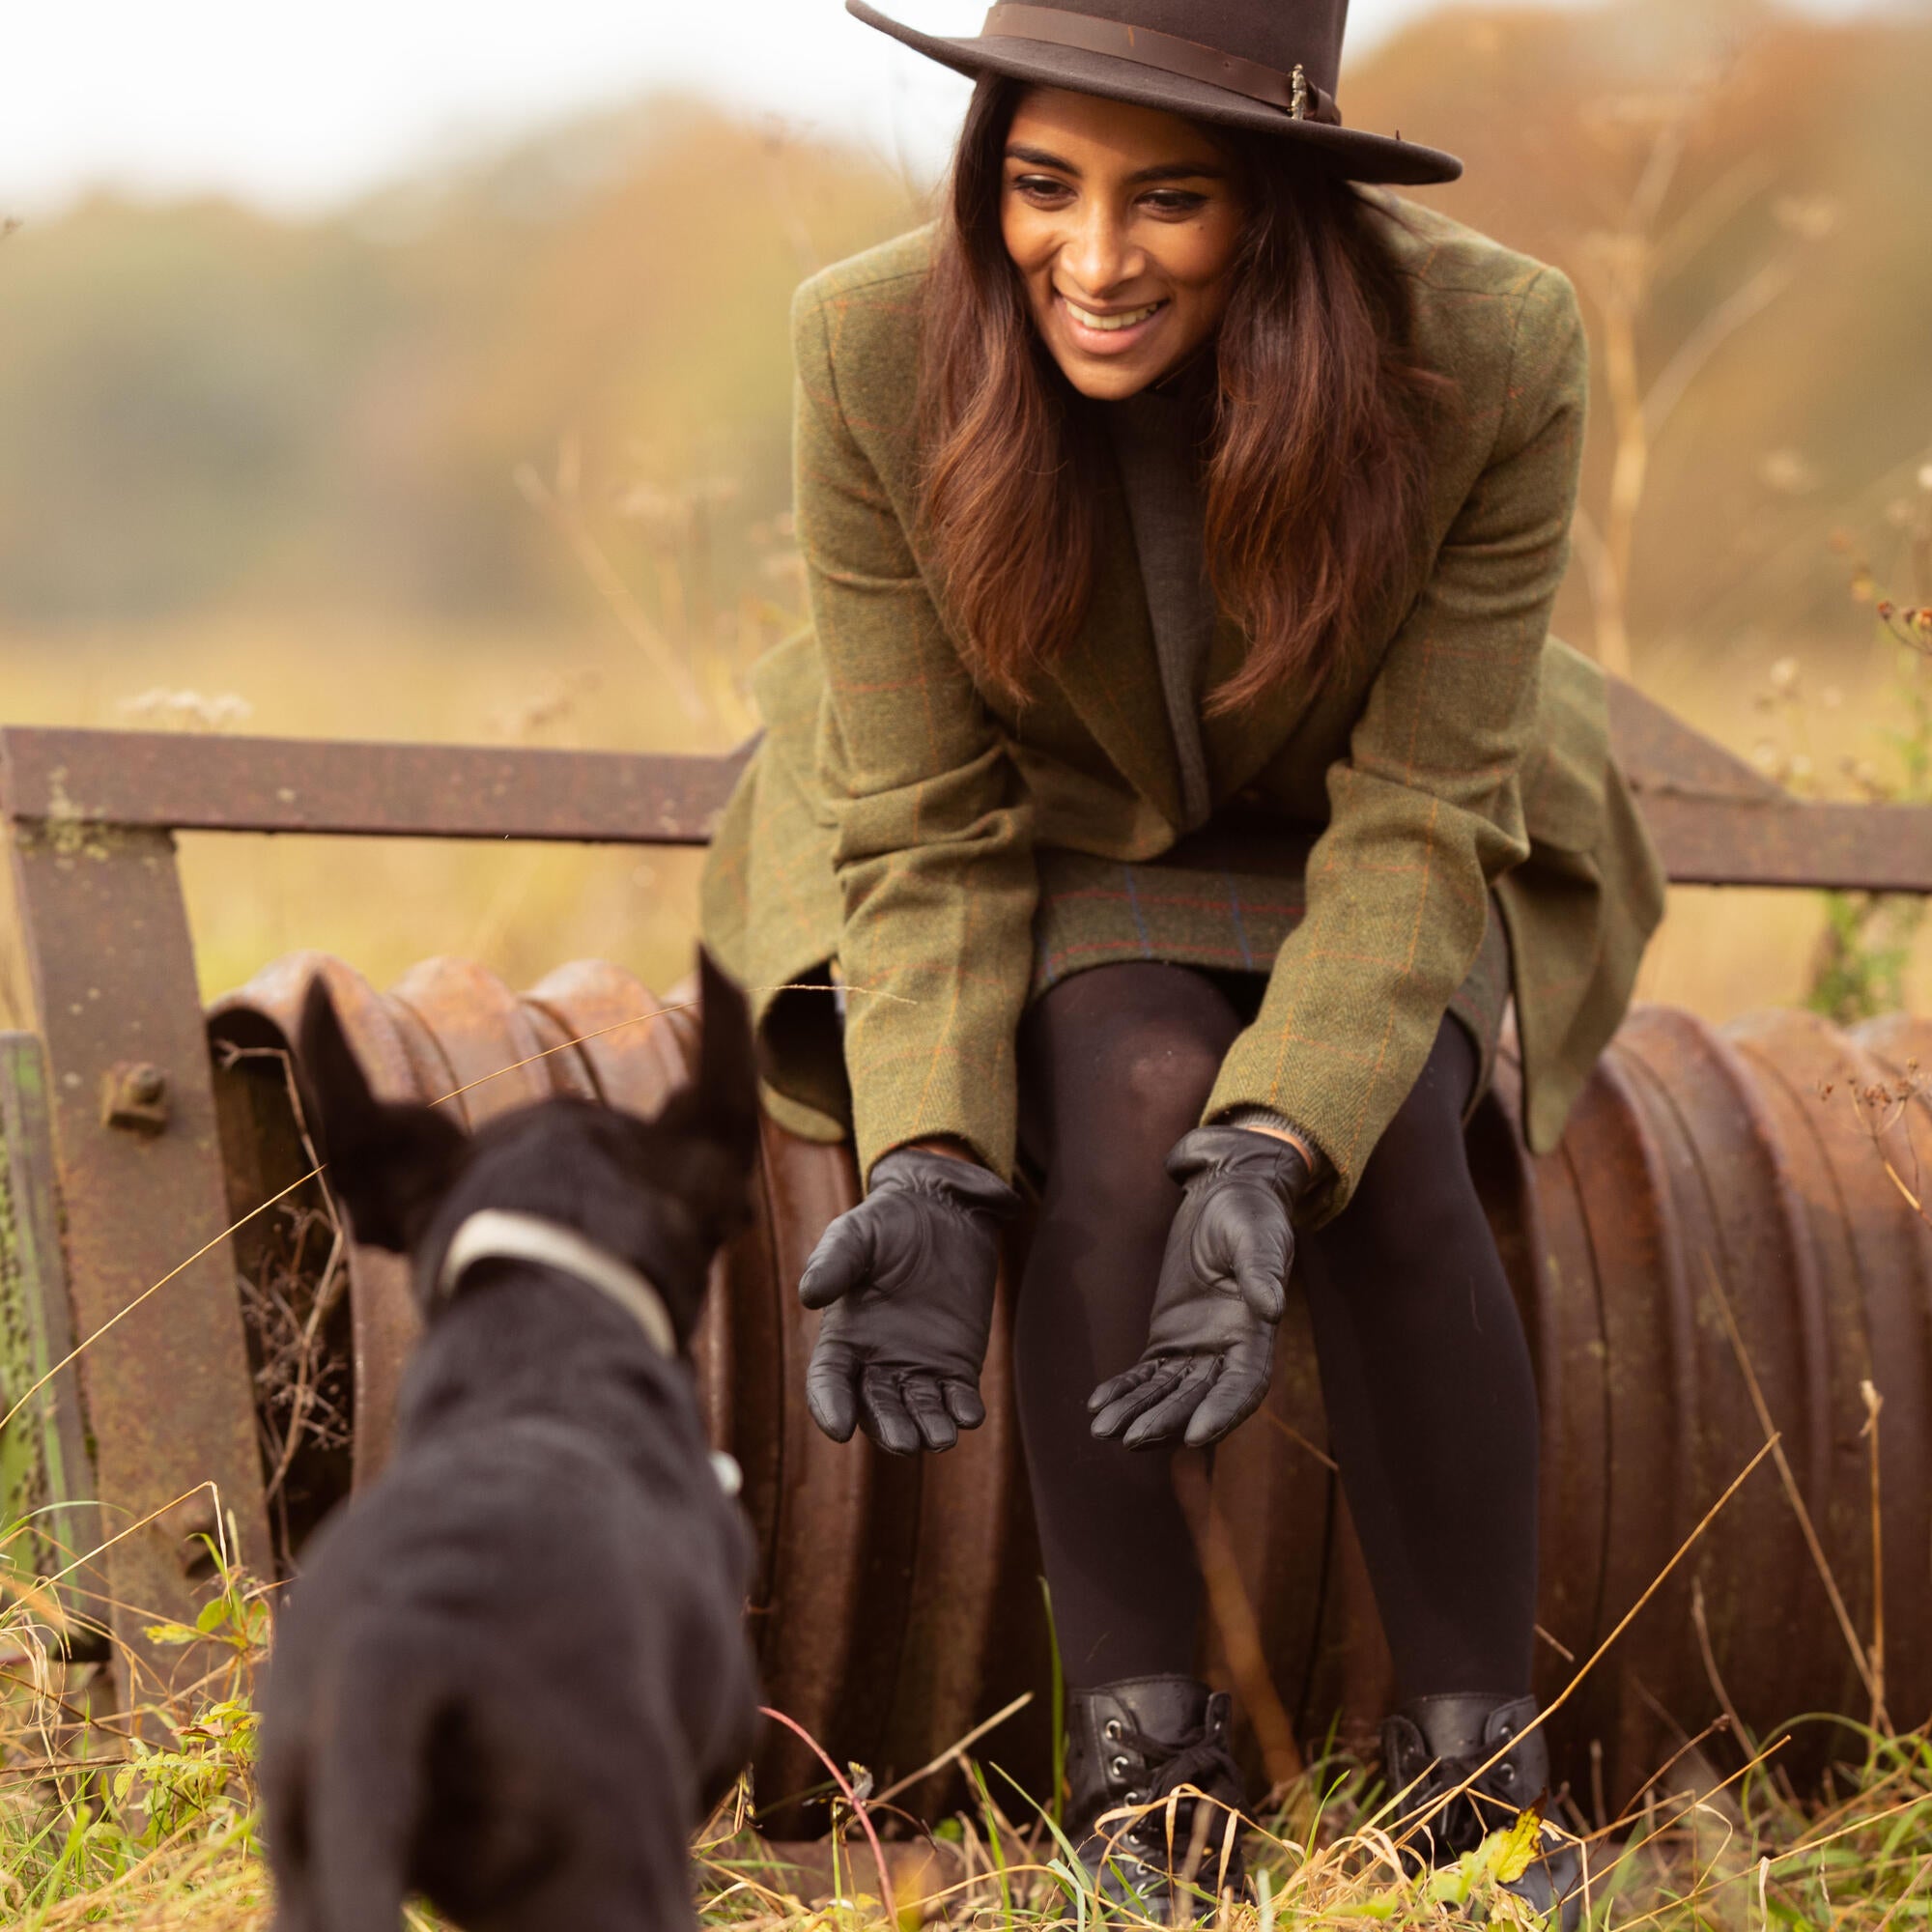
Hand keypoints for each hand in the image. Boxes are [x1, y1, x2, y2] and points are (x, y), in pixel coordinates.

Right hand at [799, 1146, 1020, 1453]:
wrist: (943, 1211)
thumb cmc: (889, 1222)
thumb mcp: (856, 1233)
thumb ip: (833, 1262)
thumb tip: (809, 1296)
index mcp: (844, 1338)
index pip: (829, 1382)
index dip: (830, 1406)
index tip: (838, 1428)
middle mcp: (878, 1361)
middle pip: (876, 1408)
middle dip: (888, 1427)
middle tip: (903, 1440)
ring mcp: (920, 1367)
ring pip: (919, 1412)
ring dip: (928, 1429)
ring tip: (940, 1437)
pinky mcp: (958, 1364)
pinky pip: (958, 1398)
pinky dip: (963, 1410)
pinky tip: (970, 1415)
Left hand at [1089, 1126, 1316, 1450]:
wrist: (1223, 1194)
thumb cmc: (1249, 1212)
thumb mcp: (1256, 1234)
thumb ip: (1261, 1270)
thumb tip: (1273, 1309)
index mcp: (1256, 1333)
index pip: (1242, 1385)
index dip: (1221, 1412)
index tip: (1193, 1438)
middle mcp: (1228, 1351)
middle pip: (1197, 1398)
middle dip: (1165, 1420)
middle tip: (1130, 1439)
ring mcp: (1197, 1349)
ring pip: (1167, 1393)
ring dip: (1137, 1412)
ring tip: (1101, 1431)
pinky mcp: (1169, 1338)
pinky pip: (1146, 1373)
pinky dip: (1124, 1389)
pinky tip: (1097, 1405)